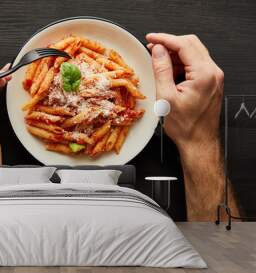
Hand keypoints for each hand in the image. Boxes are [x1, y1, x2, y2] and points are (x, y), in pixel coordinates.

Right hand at [146, 33, 223, 150]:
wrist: (198, 142)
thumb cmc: (185, 126)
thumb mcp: (166, 97)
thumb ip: (161, 69)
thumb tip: (158, 50)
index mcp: (204, 74)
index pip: (184, 45)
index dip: (164, 39)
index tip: (150, 39)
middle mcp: (213, 73)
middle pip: (191, 44)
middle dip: (170, 43)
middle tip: (152, 47)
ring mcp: (213, 77)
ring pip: (193, 53)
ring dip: (175, 54)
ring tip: (158, 61)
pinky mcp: (210, 82)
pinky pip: (195, 65)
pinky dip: (181, 64)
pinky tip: (168, 71)